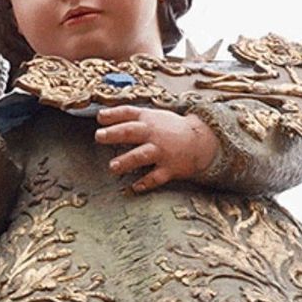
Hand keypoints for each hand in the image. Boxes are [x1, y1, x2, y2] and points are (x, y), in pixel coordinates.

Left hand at [95, 106, 219, 192]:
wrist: (202, 141)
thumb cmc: (170, 129)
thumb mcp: (153, 116)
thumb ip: (130, 117)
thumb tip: (101, 116)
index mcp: (148, 120)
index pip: (128, 113)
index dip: (113, 114)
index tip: (100, 117)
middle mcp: (153, 134)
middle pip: (132, 132)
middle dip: (115, 134)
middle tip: (99, 136)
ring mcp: (162, 151)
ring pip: (142, 155)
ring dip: (127, 161)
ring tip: (113, 167)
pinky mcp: (170, 168)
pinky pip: (156, 177)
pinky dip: (145, 183)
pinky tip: (135, 187)